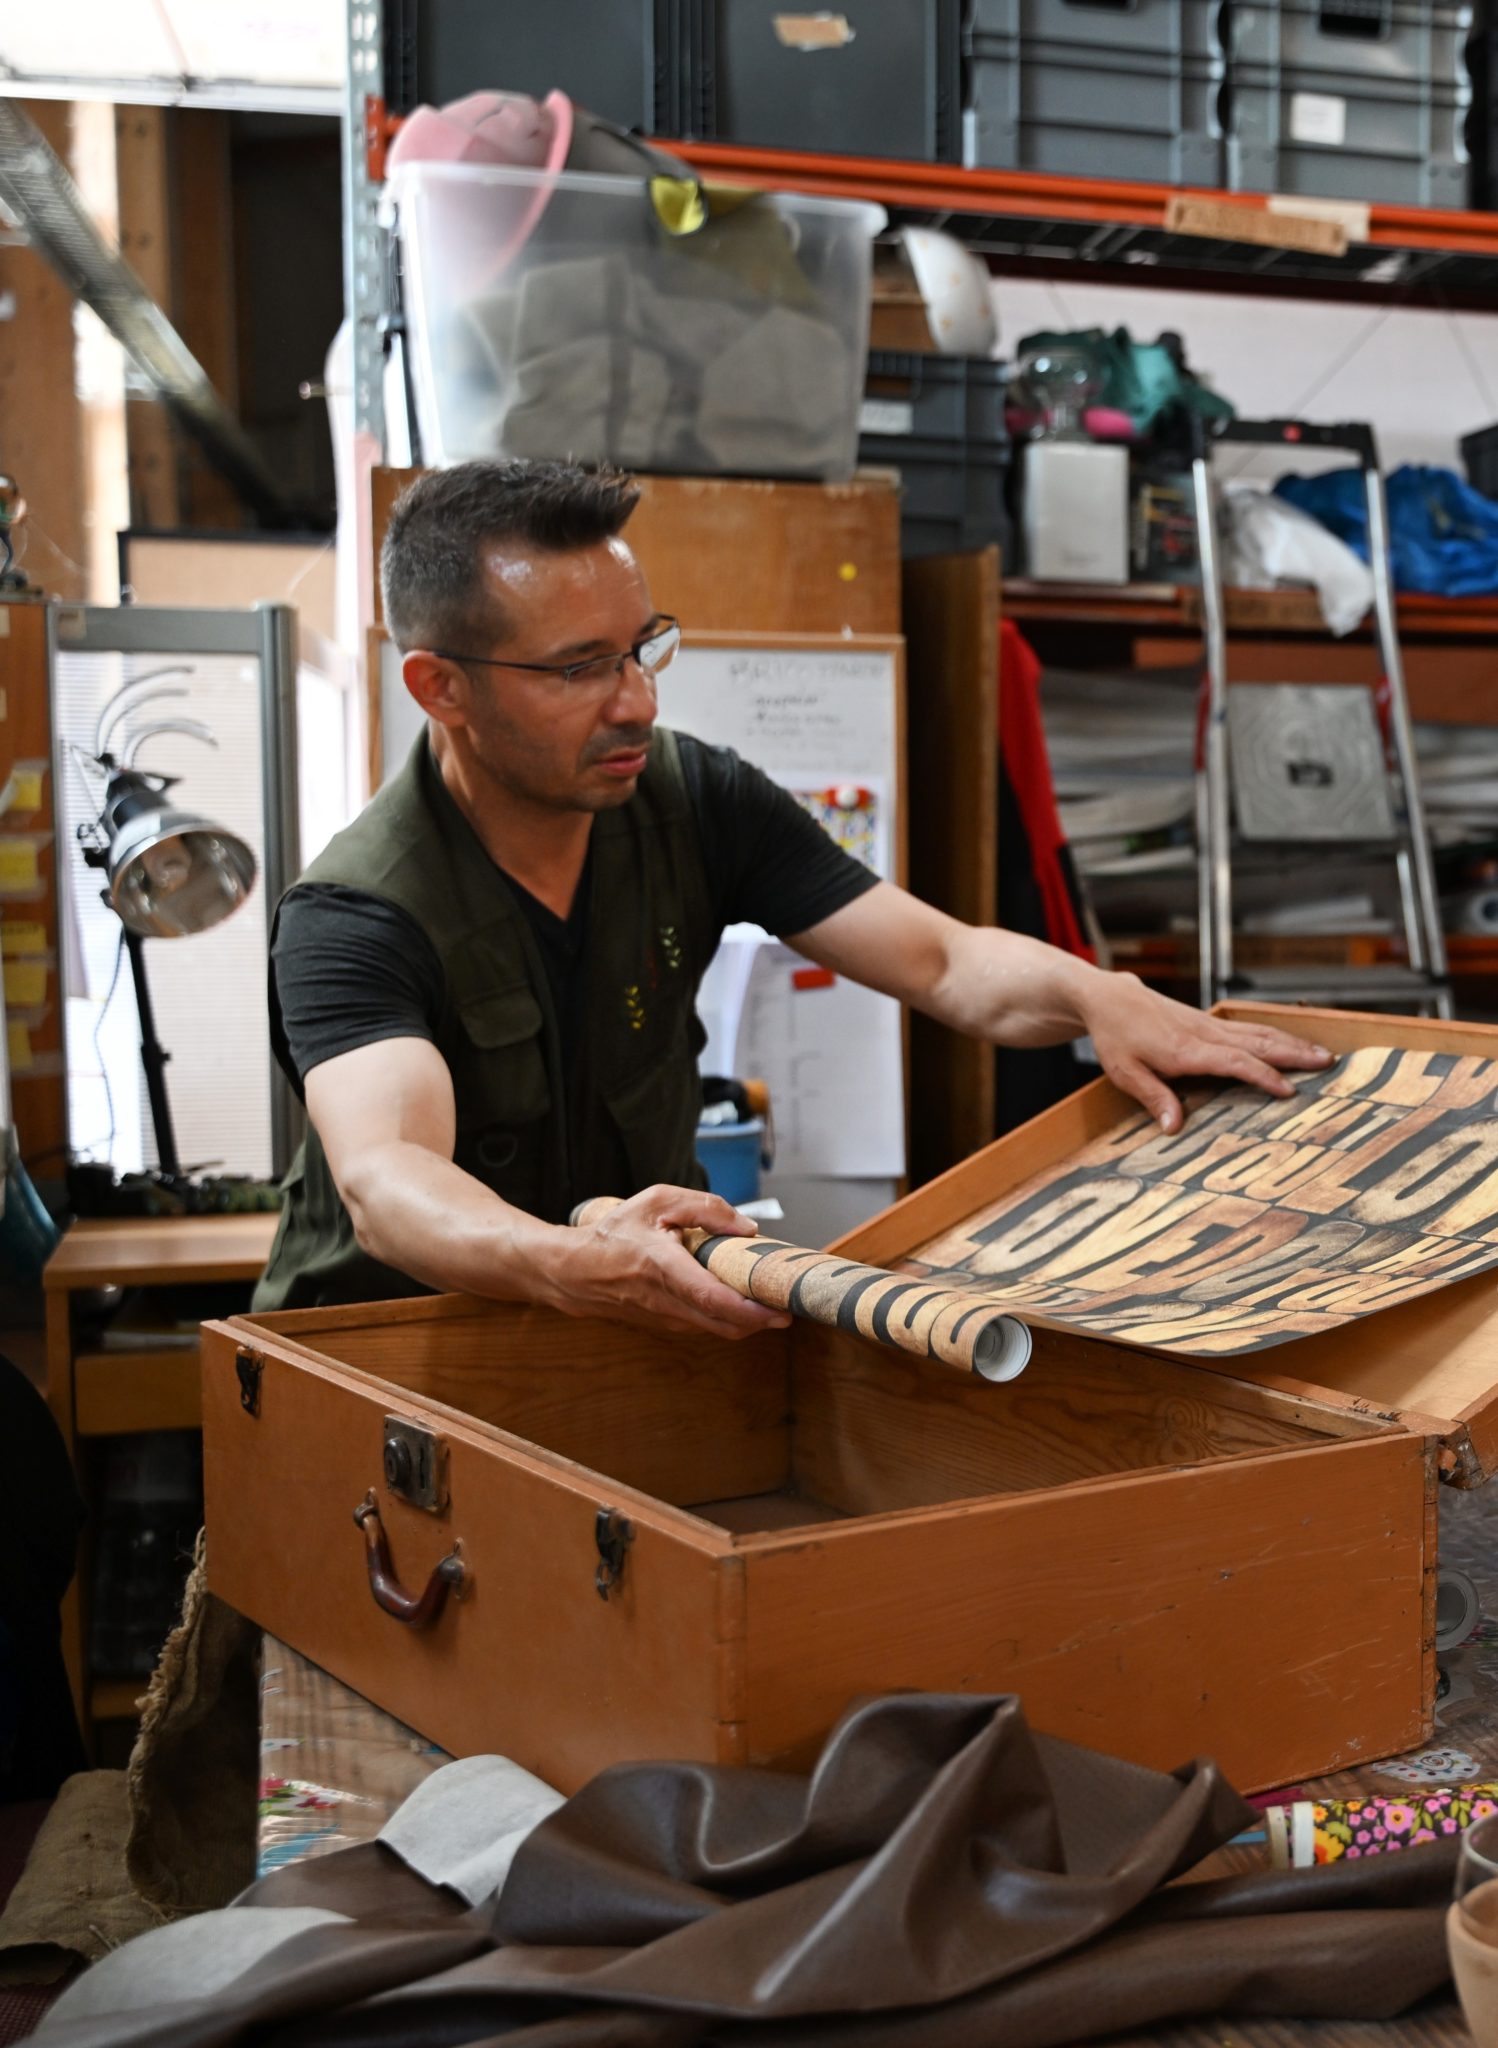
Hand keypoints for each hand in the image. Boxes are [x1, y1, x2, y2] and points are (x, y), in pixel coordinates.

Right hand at [540, 1184, 791, 1340]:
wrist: (573, 1271)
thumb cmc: (614, 1233)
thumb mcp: (657, 1201)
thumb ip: (705, 1208)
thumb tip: (747, 1228)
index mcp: (664, 1267)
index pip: (713, 1298)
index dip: (751, 1309)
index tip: (780, 1308)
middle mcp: (666, 1300)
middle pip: (725, 1324)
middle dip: (762, 1321)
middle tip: (788, 1305)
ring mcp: (665, 1319)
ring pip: (717, 1329)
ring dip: (746, 1321)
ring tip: (768, 1300)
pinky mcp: (664, 1325)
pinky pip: (704, 1326)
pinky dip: (726, 1318)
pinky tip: (738, 1300)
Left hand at [1079, 974, 1332, 1133]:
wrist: (1112, 999)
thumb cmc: (1117, 1038)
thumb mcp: (1125, 1073)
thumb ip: (1153, 1098)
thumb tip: (1174, 1127)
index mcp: (1186, 1051)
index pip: (1234, 1063)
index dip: (1262, 1076)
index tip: (1288, 1090)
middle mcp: (1204, 1036)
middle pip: (1258, 1043)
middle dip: (1294, 1054)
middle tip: (1328, 1064)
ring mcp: (1209, 1026)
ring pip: (1258, 1033)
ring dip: (1292, 1042)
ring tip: (1322, 1053)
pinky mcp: (1209, 1022)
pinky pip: (1249, 1028)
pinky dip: (1275, 1035)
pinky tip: (1291, 1042)